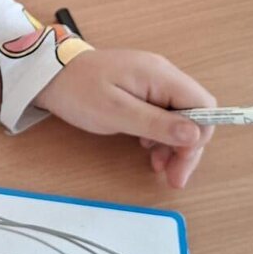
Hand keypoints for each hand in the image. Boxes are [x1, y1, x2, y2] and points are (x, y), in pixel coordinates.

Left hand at [34, 48, 214, 188]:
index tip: (182, 164)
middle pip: (194, 113)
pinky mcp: (142, 90)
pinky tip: (147, 149)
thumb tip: (194, 135)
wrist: (49, 75)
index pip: (203, 105)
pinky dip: (160, 135)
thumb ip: (156, 124)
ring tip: (158, 167)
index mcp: (160, 76)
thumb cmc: (78, 91)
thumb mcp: (116, 112)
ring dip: (174, 145)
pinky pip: (163, 114)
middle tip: (174, 178)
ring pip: (180, 117)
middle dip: (187, 148)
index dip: (199, 137)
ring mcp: (153, 81)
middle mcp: (163, 75)